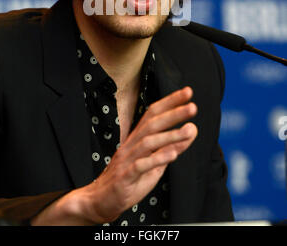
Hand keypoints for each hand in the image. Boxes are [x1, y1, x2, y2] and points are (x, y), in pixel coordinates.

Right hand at [31, 86, 196, 225]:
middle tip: (193, 107)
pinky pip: (141, 165)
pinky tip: (172, 155)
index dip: (170, 102)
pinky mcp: (125, 176)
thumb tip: (192, 130)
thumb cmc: (129, 180)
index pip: (153, 114)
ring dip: (170, 135)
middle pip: (152, 123)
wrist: (101, 201)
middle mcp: (131, 144)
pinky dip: (157, 158)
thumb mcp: (156, 163)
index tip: (188, 92)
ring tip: (189, 130)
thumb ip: (172, 147)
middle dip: (173, 113)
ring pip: (148, 142)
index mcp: (137, 138)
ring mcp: (127, 159)